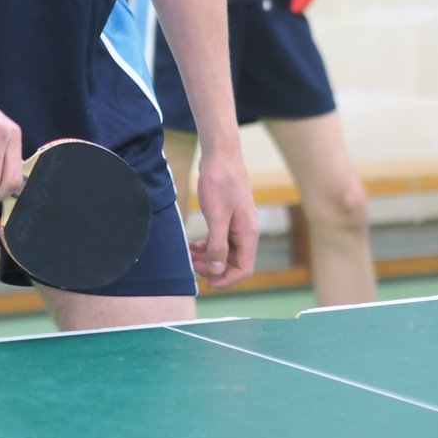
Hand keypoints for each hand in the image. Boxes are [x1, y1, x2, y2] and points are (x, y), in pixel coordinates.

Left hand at [190, 156, 258, 288]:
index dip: (227, 279)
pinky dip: (207, 245)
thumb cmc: (220, 182)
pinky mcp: (228, 217)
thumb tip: (217, 269)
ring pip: (224, 251)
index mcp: (247, 233)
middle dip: (213, 268)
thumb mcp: (216, 215)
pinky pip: (219, 239)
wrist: (220, 155)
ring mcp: (237, 224)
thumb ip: (217, 244)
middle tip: (192, 264)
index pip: (243, 268)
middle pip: (233, 262)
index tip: (207, 282)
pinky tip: (193, 245)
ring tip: (189, 255)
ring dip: (208, 258)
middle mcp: (245, 231)